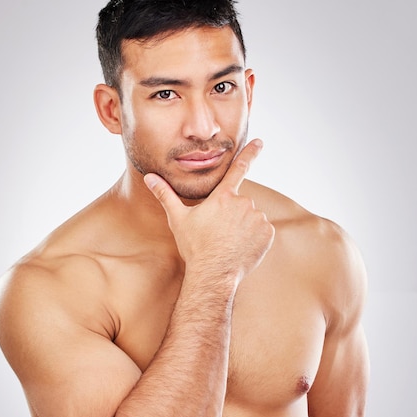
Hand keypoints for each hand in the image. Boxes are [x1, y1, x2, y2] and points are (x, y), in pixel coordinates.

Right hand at [144, 139, 274, 282]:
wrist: (213, 274)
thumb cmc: (194, 247)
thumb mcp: (178, 219)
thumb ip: (165, 195)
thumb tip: (149, 177)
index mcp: (223, 196)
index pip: (238, 168)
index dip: (250, 153)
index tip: (260, 142)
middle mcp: (244, 203)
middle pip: (240, 203)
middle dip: (232, 215)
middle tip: (218, 233)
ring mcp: (257, 218)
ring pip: (251, 218)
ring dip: (243, 227)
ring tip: (228, 243)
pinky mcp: (267, 234)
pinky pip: (262, 232)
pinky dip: (255, 238)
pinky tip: (241, 248)